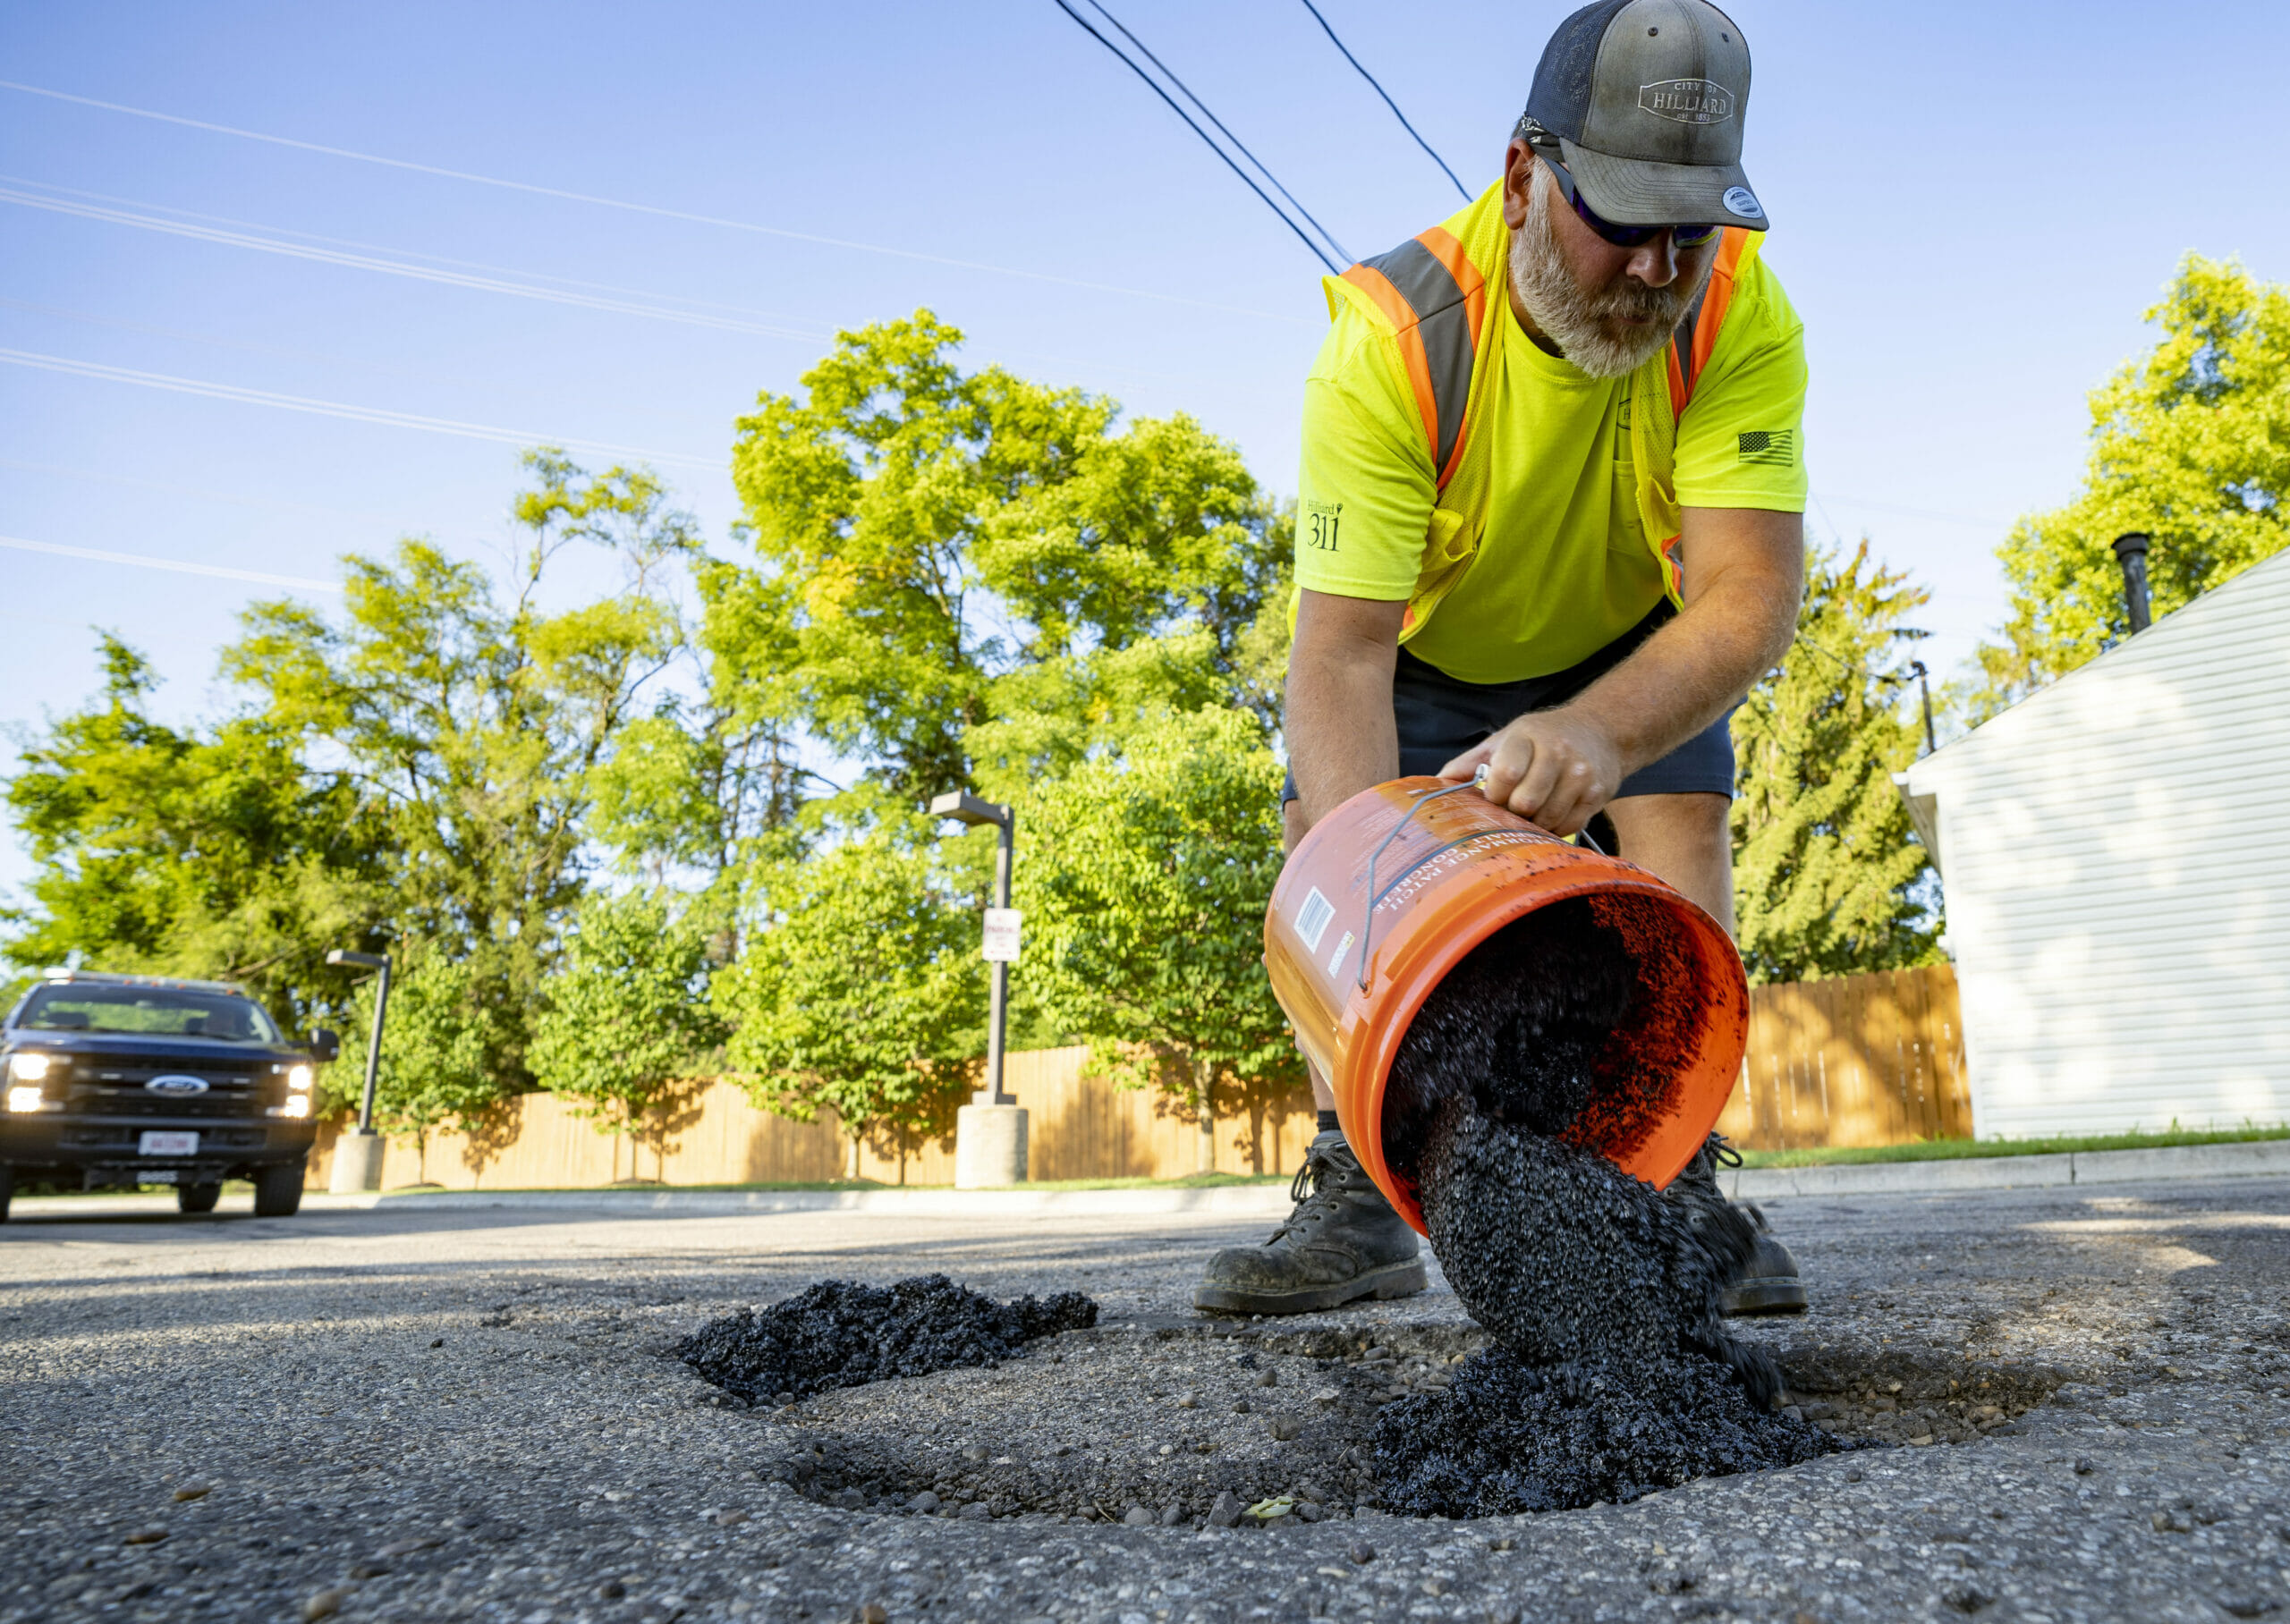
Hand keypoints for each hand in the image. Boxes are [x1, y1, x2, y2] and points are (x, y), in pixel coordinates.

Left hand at [1438, 706, 1622, 836]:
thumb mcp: (1505, 739)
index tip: (1493, 795)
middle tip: (1512, 807)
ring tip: (1531, 810)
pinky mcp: (1598, 795)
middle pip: (1525, 803)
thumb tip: (1436, 785)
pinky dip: (1554, 827)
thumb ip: (1470, 763)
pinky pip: (1568, 826)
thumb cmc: (1543, 736)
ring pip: (1546, 819)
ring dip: (1533, 823)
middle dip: (1512, 812)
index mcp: (1528, 737)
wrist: (1600, 731)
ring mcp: (1581, 775)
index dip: (1494, 794)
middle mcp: (1558, 753)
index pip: (1505, 773)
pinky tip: (1550, 813)